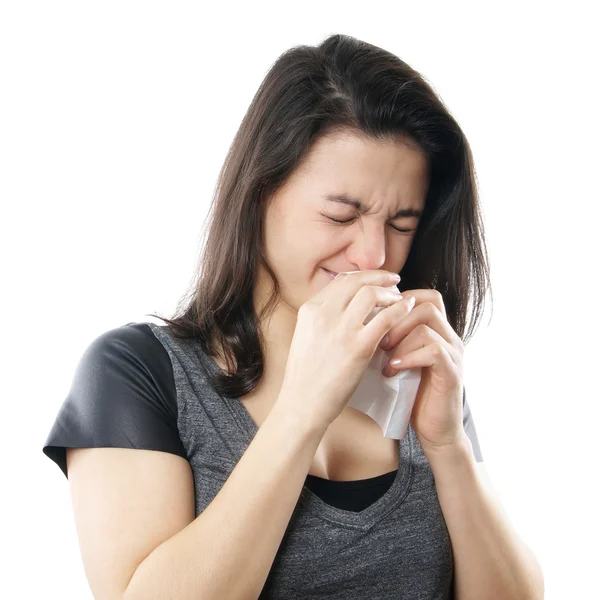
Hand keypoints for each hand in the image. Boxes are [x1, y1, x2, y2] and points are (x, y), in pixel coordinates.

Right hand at [276, 270, 414, 430]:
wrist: (302, 404)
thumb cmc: (306, 376)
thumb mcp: (305, 337)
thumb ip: (323, 319)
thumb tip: (346, 305)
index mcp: (309, 310)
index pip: (340, 281)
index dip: (362, 276)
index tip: (375, 280)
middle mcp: (323, 315)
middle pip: (356, 281)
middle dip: (379, 276)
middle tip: (394, 280)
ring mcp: (340, 330)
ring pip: (371, 294)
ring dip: (390, 293)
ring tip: (400, 299)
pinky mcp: (358, 348)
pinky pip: (385, 318)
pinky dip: (400, 310)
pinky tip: (406, 310)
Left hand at [378, 289, 466, 453]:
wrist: (434, 430)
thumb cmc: (410, 393)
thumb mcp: (397, 359)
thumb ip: (389, 338)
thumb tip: (357, 318)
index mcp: (437, 330)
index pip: (424, 296)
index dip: (398, 301)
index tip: (376, 319)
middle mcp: (449, 336)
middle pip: (427, 303)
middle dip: (396, 316)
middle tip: (377, 337)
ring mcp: (454, 353)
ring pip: (428, 323)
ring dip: (400, 337)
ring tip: (384, 356)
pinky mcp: (453, 373)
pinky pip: (434, 350)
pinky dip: (409, 356)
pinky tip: (392, 369)